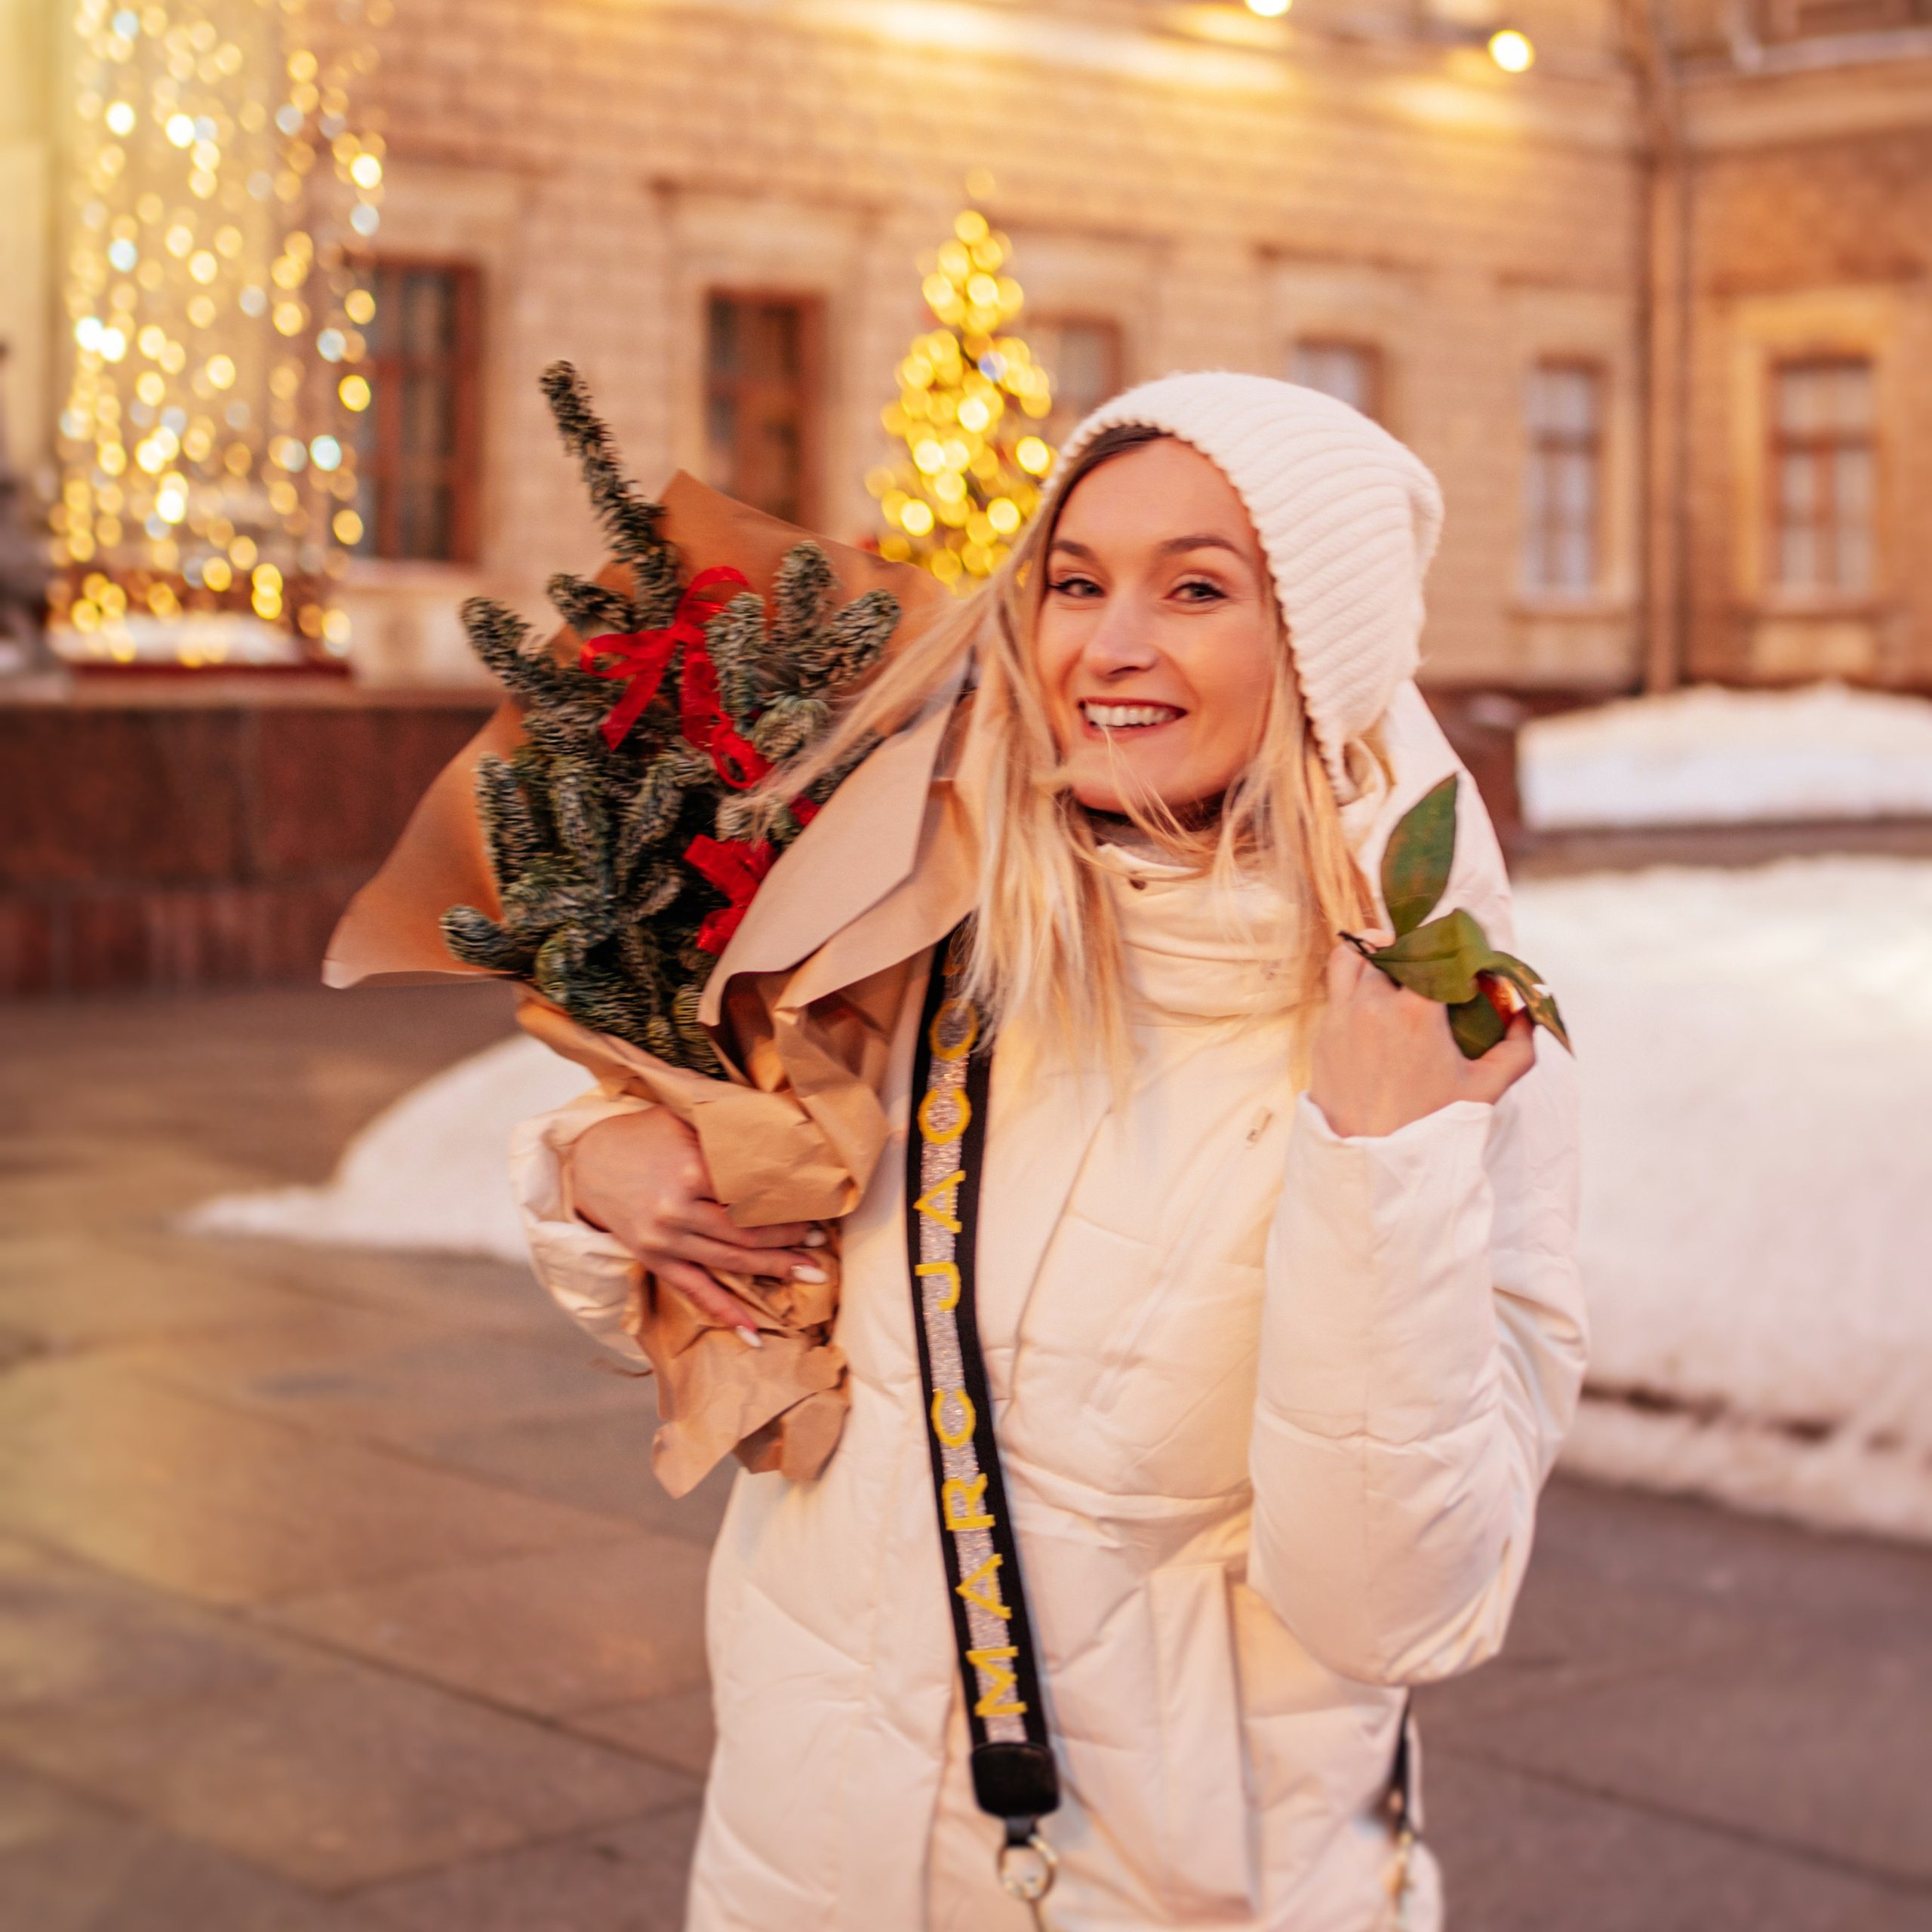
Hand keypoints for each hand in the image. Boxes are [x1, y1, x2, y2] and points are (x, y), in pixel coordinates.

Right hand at [569, 1108, 826, 1341]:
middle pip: (746, 1233)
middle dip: (788, 1241)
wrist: (586, 1162)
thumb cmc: (644, 1135)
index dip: (786, 1204)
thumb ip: (725, 1137)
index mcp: (691, 1171)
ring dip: (773, 1270)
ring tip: (809, 1274)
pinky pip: (695, 1292)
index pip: (751, 1194)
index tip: (816, 1206)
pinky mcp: (656, 1261)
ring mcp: (665, 1241)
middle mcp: (677, 1210)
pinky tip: (754, 1333)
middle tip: (820, 1244)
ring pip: (730, 1262)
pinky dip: (725, 1313)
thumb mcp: (684, 1121)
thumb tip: (781, 1139)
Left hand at [1307, 934, 1535, 1139]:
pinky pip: (1335, 989)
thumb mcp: (1485, 1090)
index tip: (1464, 961)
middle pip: (1395, 951)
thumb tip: (1526, 1014)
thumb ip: (1517, 1049)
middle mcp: (1375, 1004)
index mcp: (1417, 1012)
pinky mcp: (1323, 1033)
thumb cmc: (1431, 1125)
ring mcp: (1343, 1016)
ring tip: (1392, 959)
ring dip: (1373, 953)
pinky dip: (1353, 981)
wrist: (1371, 1159)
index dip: (1453, 950)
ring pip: (1352, 958)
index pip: (1437, 954)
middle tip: (1432, 963)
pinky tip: (1371, 995)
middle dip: (1415, 951)